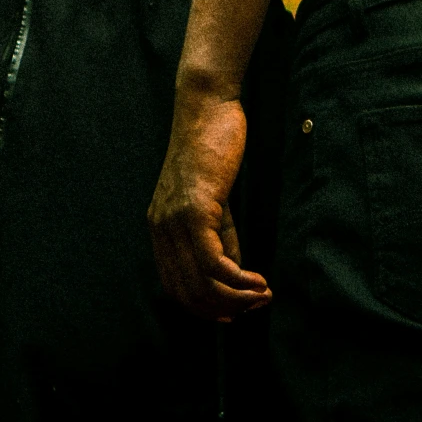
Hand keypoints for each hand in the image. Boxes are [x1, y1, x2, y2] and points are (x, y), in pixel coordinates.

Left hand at [149, 88, 269, 323]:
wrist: (207, 106)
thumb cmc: (213, 146)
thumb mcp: (216, 199)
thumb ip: (222, 235)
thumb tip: (235, 275)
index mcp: (159, 226)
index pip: (175, 287)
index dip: (205, 308)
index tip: (234, 315)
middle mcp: (161, 228)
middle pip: (187, 292)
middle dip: (223, 309)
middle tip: (256, 307)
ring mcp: (175, 220)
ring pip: (201, 283)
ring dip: (235, 299)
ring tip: (262, 297)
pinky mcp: (195, 209)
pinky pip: (213, 262)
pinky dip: (238, 280)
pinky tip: (257, 282)